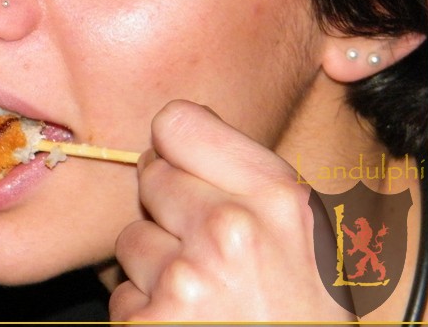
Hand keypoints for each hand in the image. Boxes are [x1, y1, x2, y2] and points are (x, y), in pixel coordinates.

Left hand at [109, 100, 353, 321]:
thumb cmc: (304, 310)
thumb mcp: (302, 233)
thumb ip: (244, 179)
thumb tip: (171, 135)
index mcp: (275, 197)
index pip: (177, 122)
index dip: (173, 146)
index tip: (181, 165)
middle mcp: (229, 229)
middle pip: (149, 178)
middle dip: (166, 209)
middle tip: (204, 246)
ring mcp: (186, 280)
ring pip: (130, 240)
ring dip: (154, 266)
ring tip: (201, 295)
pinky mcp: (150, 325)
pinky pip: (122, 297)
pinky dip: (145, 313)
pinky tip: (186, 325)